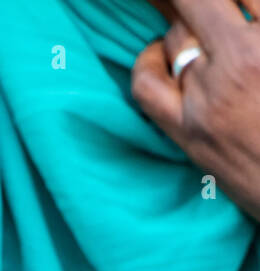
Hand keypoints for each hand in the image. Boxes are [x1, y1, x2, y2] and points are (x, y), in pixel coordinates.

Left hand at [133, 0, 259, 220]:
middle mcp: (243, 62)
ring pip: (178, 34)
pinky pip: (146, 84)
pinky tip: (163, 52)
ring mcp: (207, 98)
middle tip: (208, 8)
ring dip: (190, 24)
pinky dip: (148, 61)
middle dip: (201, 1)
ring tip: (206, 28)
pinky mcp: (186, 131)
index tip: (233, 2)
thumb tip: (250, 10)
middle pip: (199, 1)